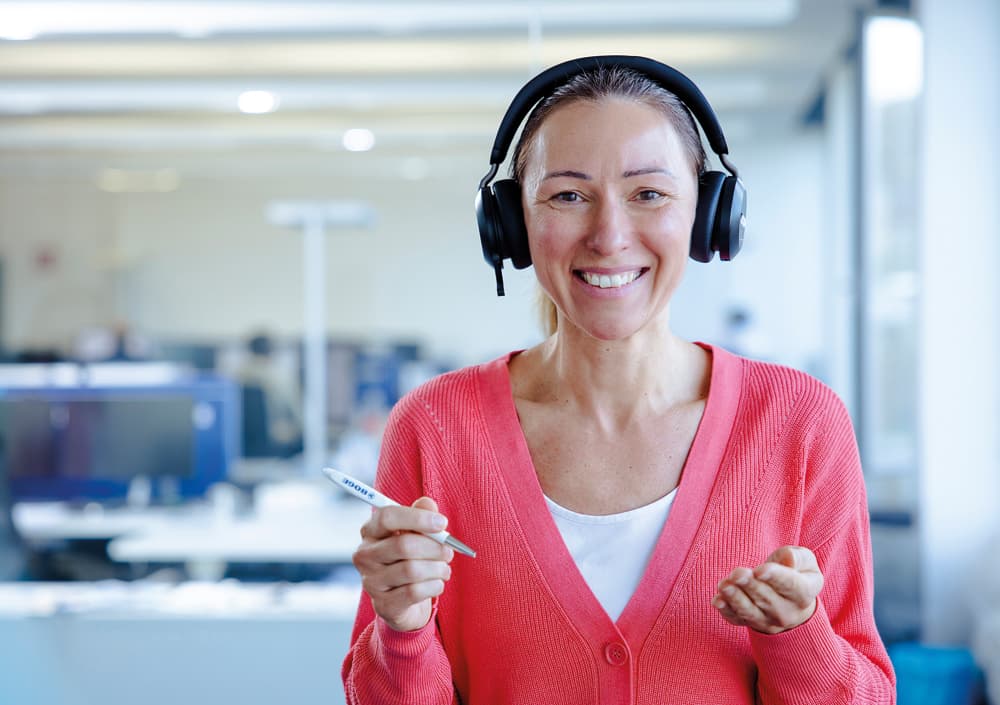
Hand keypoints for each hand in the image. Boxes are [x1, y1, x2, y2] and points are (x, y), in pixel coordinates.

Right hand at [352, 496, 454, 631]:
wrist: (403, 601)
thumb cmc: (410, 558)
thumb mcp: (416, 533)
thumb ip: (422, 514)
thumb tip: (427, 503)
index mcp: (370, 532)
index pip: (387, 517)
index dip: (418, 518)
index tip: (442, 523)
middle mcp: (365, 556)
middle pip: (403, 545)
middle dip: (434, 547)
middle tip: (449, 551)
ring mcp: (371, 582)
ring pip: (411, 570)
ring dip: (437, 568)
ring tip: (444, 569)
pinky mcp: (383, 604)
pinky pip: (414, 592)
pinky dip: (434, 586)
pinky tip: (437, 583)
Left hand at [712, 545, 823, 633]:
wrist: (791, 599)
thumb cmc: (796, 572)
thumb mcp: (805, 561)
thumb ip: (799, 557)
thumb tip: (789, 560)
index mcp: (804, 593)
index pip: (790, 585)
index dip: (775, 577)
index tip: (760, 570)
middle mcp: (788, 612)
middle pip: (767, 599)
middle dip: (750, 585)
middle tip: (738, 573)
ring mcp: (768, 620)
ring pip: (750, 611)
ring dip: (735, 598)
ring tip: (724, 585)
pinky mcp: (750, 623)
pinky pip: (737, 619)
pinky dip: (726, 611)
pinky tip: (717, 601)